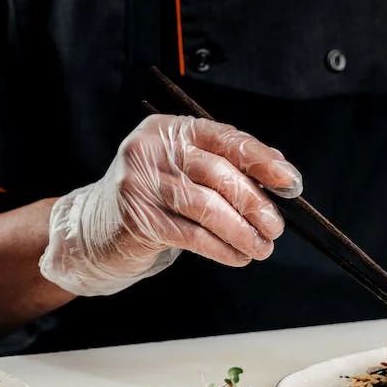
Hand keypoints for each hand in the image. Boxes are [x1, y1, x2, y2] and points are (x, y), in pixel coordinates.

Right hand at [40, 114, 301, 295]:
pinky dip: (222, 249)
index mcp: (171, 129)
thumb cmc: (154, 201)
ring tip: (261, 248)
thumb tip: (281, 175)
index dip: (263, 161)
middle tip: (275, 228)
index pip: (226, 138)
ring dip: (242, 232)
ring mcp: (140, 182)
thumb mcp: (186, 174)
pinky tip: (237, 257)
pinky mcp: (137, 217)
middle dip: (256, 205)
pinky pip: (192, 235)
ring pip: (208, 207)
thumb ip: (225, 168)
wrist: (95, 231)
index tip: (291, 183)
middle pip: (220, 174)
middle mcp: (151, 149)